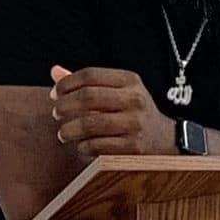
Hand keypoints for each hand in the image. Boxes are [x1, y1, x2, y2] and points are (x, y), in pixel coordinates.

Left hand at [49, 66, 175, 159]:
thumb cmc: (133, 113)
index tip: (55, 94)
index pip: (90, 75)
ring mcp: (135, 124)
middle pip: (88, 97)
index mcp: (130, 80)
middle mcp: (135, 99)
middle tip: (56, 113)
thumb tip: (55, 72)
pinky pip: (98, 145)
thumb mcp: (118, 91)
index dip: (67, 84)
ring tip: (63, 133)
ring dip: (69, 129)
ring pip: (90, 123)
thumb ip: (88, 83)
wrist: (164, 139)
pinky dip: (83, 146)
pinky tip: (81, 145)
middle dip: (65, 106)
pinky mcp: (134, 147)